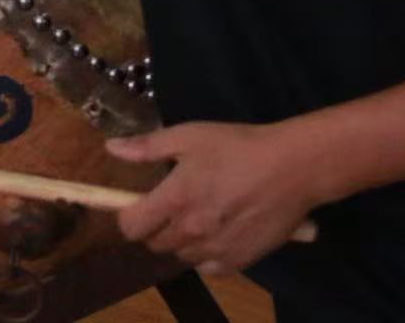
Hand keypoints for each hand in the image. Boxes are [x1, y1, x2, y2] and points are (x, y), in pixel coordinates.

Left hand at [107, 120, 329, 274]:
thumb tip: (111, 148)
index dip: (129, 216)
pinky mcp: (240, 261)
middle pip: (155, 243)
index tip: (139, 204)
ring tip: (200, 216)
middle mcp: (192, 230)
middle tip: (173, 206)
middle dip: (156, 226)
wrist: (293, 168)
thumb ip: (147, 146)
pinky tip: (219, 233)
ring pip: (182, 256)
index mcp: (175, 199)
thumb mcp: (189, 136)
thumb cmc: (238, 146)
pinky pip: (209, 268)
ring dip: (182, 241)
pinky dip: (208, 255)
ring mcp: (216, 249)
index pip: (131, 226)